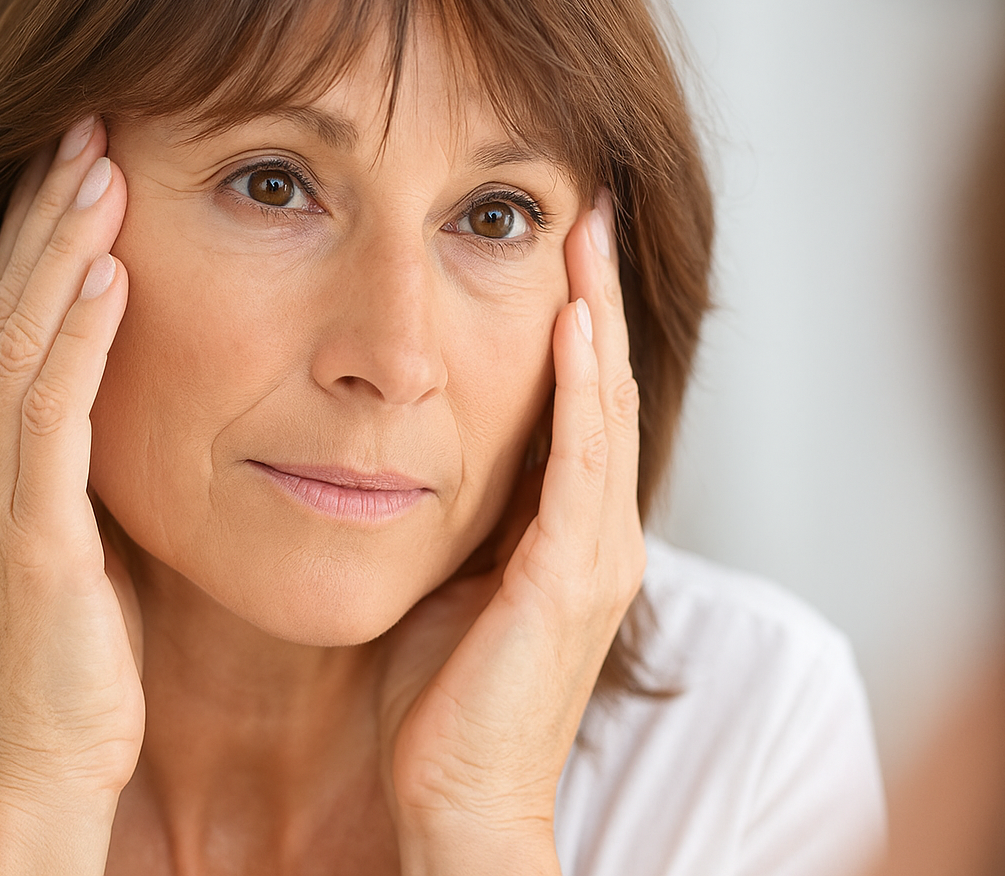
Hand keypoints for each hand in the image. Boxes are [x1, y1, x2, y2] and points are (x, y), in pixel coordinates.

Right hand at [0, 117, 142, 874]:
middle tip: (89, 121)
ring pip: (21, 341)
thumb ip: (86, 459)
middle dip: (47, 210)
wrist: (47, 766)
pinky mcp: (27, 538)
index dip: (40, 232)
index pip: (9, 316)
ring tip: (98, 163)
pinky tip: (109, 273)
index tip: (88, 155)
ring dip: (60, 246)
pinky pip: (51, 415)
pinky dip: (78, 338)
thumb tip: (139, 389)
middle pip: (6, 306)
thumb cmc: (79, 653)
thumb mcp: (79, 533)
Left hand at [379, 194, 645, 875]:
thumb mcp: (446, 581)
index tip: (550, 235)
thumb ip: (451, 514)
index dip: (572, 315)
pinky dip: (580, 387)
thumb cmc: (439, 703)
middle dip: (593, 290)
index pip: (577, 398)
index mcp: (568, 530)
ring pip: (602, 404)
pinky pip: (580, 461)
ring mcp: (596, 550)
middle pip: (603, 383)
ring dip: (593, 312)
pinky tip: (568, 321)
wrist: (458, 805)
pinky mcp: (573, 575)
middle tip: (583, 199)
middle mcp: (598, 530)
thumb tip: (401, 450)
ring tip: (582, 227)